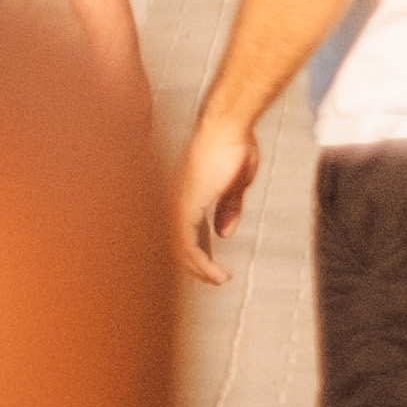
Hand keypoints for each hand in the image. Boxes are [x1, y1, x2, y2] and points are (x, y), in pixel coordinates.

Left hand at [178, 109, 261, 285]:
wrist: (228, 127)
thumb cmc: (233, 146)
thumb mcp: (234, 185)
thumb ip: (227, 208)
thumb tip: (224, 232)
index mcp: (185, 195)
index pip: (181, 232)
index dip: (196, 253)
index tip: (213, 268)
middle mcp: (173, 199)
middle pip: (172, 242)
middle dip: (194, 266)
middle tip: (214, 279)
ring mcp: (175, 201)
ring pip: (175, 247)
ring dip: (198, 269)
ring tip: (218, 280)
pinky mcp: (184, 203)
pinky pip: (183, 242)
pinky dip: (198, 262)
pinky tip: (214, 273)